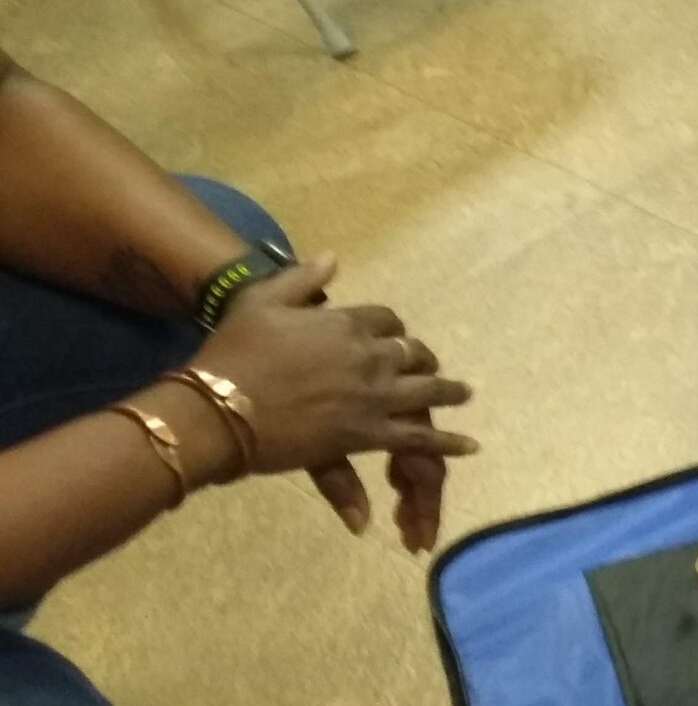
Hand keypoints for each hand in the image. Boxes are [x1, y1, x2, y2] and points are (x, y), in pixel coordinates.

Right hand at [191, 257, 476, 544]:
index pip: (386, 320)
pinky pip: (420, 439)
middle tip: (429, 367)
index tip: (393, 336)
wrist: (219, 407)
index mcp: (345, 323)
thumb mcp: (261, 302)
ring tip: (464, 395)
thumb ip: (300, 279)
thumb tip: (333, 258)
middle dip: (422, 359)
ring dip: (448, 392)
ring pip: (427, 391)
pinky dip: (448, 443)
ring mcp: (374, 396)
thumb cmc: (233, 354)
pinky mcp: (369, 434)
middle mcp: (369, 355)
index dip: (392, 329)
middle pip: (412, 353)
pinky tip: (470, 446)